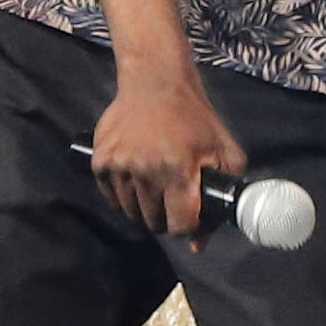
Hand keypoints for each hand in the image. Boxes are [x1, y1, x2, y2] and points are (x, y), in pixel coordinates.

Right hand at [81, 60, 236, 238]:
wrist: (155, 82)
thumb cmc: (194, 118)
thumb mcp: (224, 151)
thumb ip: (221, 197)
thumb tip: (199, 243)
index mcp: (178, 170)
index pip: (179, 225)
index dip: (188, 226)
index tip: (189, 214)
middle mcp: (145, 170)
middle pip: (154, 223)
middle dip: (166, 217)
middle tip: (172, 197)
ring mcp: (119, 165)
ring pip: (131, 213)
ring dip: (145, 208)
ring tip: (155, 186)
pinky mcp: (100, 160)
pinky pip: (111, 198)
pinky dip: (124, 196)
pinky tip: (136, 178)